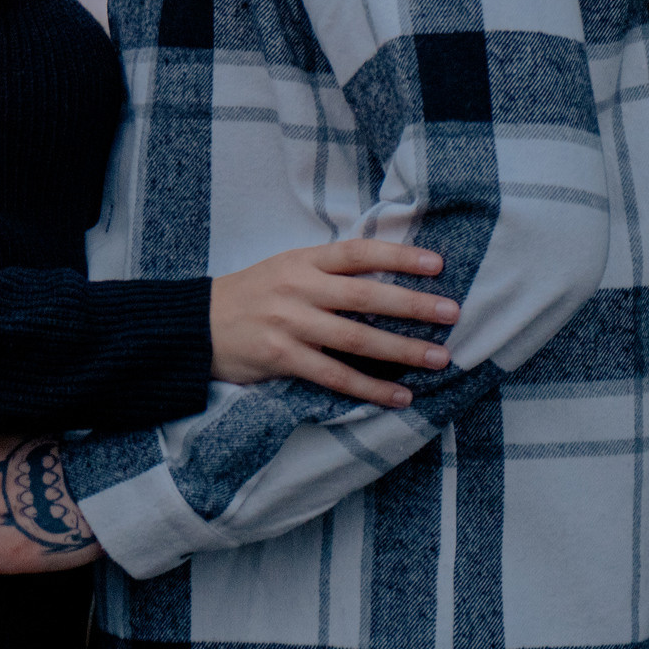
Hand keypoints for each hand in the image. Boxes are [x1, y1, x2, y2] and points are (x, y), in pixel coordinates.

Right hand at [210, 238, 458, 407]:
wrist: (196, 325)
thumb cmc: (251, 296)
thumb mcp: (284, 269)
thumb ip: (327, 272)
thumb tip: (387, 279)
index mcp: (301, 260)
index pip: (358, 252)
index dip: (399, 257)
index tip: (438, 265)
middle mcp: (297, 287)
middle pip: (365, 295)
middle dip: (413, 305)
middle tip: (452, 313)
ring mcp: (288, 323)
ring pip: (356, 338)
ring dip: (402, 350)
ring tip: (439, 359)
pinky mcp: (280, 357)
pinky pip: (335, 375)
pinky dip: (371, 387)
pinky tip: (399, 396)